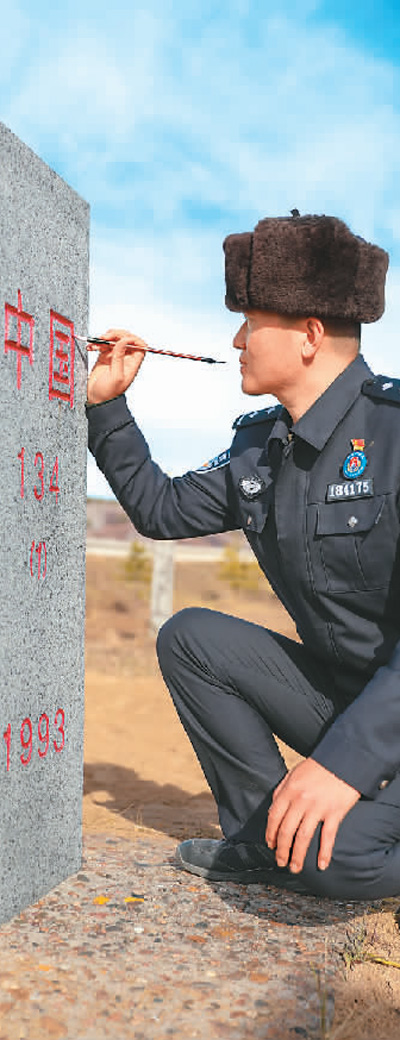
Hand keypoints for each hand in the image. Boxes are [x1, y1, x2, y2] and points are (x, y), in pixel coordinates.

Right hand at [87, 328, 146, 403]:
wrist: (96, 399)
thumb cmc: (108, 393)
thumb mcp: (116, 376)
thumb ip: (120, 358)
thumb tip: (124, 341)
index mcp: (132, 364)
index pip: (140, 346)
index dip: (134, 339)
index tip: (123, 338)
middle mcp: (125, 358)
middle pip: (126, 339)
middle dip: (116, 335)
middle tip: (105, 337)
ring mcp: (115, 357)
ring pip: (114, 340)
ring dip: (105, 338)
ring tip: (97, 341)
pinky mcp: (104, 357)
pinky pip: (102, 344)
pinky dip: (97, 343)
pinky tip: (91, 347)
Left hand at [266, 758, 359, 873]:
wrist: (344, 760)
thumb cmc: (318, 766)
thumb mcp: (294, 773)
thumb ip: (281, 791)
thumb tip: (272, 811)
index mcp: (289, 791)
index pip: (274, 817)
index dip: (270, 834)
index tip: (270, 846)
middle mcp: (301, 801)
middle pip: (286, 831)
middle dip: (281, 850)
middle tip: (280, 862)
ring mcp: (318, 808)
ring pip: (303, 838)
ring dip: (297, 856)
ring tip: (295, 867)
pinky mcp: (335, 813)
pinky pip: (328, 837)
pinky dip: (324, 853)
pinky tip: (322, 865)